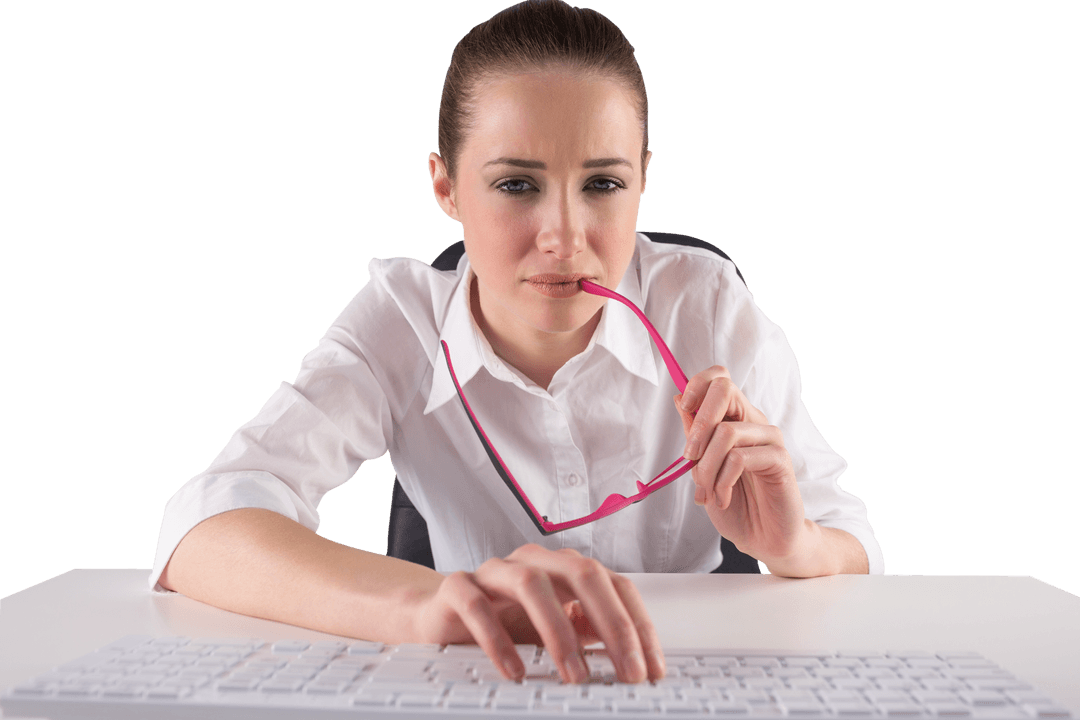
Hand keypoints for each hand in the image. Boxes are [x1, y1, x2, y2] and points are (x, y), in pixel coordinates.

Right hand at [411, 544, 664, 683]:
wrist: (442, 615)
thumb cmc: (506, 621)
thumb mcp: (557, 629)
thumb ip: (590, 633)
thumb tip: (633, 660)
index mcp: (565, 567)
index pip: (616, 585)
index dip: (639, 625)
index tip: (652, 668)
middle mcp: (535, 561)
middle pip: (583, 574)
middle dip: (612, 624)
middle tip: (627, 672)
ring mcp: (495, 570)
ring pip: (532, 583)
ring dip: (559, 632)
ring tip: (574, 675)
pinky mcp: (458, 587)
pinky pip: (477, 605)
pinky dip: (498, 639)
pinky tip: (515, 670)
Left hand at [674, 365, 808, 564]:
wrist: (762, 538)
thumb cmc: (733, 502)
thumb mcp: (702, 467)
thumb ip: (695, 435)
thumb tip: (680, 399)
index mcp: (735, 419)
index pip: (719, 379)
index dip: (697, 384)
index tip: (685, 409)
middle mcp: (753, 422)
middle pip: (725, 389)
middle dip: (698, 423)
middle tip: (689, 457)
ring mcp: (770, 439)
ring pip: (726, 431)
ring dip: (706, 467)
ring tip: (705, 491)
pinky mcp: (780, 460)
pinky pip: (740, 458)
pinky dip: (721, 481)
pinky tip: (720, 498)